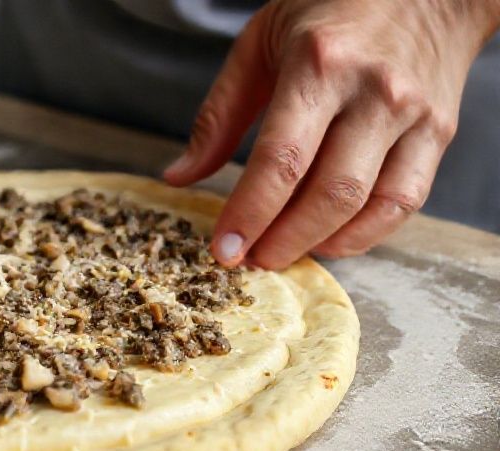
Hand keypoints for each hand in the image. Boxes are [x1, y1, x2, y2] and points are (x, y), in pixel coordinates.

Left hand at [164, 0, 499, 268]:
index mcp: (318, 64)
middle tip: (249, 260)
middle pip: (328, 193)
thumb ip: (218, 114)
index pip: (281, 159)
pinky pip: (405, 202)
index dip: (250, 213)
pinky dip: (364, 234)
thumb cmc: (330, 10)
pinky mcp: (437, 133)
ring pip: (369, 204)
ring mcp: (411, 114)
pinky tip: (328, 240)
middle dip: (282, 240)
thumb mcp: (259, 43)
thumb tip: (179, 177)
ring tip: (280, 253)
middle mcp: (371, 91)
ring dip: (319, 243)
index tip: (224, 249)